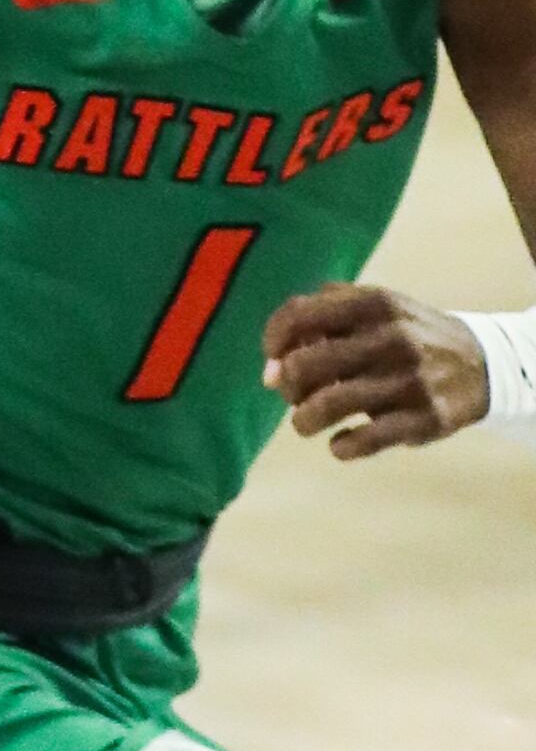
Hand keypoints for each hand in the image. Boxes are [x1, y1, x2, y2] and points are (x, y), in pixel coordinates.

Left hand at [262, 284, 486, 459]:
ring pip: (322, 407)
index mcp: (375, 303)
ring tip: (309, 421)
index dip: (272, 341)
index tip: (274, 358)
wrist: (482, 364)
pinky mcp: (424, 418)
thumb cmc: (404, 337)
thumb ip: (317, 322)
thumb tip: (269, 373)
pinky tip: (343, 440)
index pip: (297, 316)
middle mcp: (393, 337)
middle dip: (286, 387)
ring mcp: (410, 379)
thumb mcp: (372, 310)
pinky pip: (358, 443)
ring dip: (303, 421)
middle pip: (301, 366)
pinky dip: (339, 447)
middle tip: (297, 395)